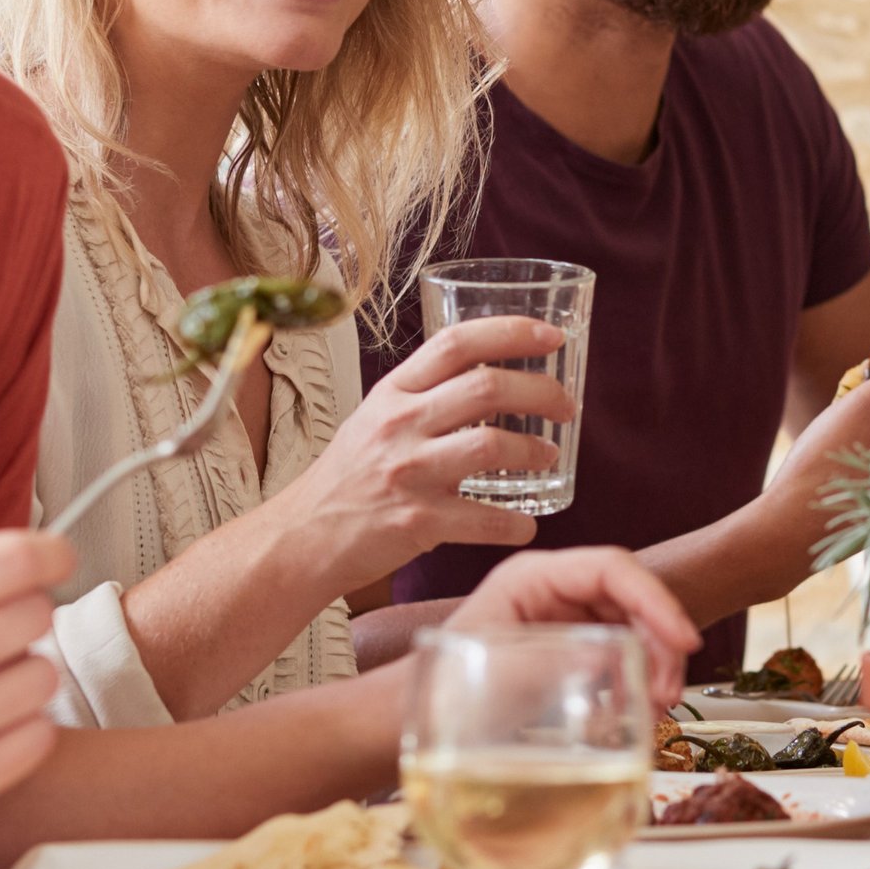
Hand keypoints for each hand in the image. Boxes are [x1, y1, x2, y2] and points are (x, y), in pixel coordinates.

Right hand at [274, 315, 574, 587]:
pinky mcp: (417, 521)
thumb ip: (424, 395)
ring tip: (549, 457)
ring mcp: (408, 472)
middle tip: (566, 406)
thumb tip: (490, 377)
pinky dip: (516, 523)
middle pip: (487, 388)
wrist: (304, 536)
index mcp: (393, 391)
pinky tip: (525, 524)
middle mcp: (400, 424)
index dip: (512, 332)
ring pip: (492, 445)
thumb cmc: (347, 477)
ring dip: (535, 452)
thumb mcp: (375, 417)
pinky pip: (485, 518)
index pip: (457, 342)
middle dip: (542, 392)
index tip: (552, 337)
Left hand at [454, 546, 704, 707]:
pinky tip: (636, 710)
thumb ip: (559, 661)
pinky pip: (618, 653)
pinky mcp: (570, 649)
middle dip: (660, 642)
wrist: (423, 716)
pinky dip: (635, 679)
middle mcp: (554, 590)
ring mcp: (564, 618)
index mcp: (533, 576)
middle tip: (668, 692)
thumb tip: (613, 660)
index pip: (610, 569)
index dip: (654, 600)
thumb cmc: (450, 687)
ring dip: (653, 665)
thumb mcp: (505, 672)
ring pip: (632, 627)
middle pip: (630, 598)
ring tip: (657, 707)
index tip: (684, 641)